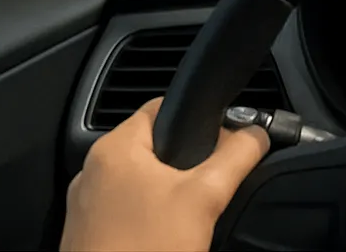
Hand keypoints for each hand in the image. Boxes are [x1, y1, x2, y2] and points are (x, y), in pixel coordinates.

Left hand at [61, 98, 269, 251]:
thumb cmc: (146, 247)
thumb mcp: (205, 196)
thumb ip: (237, 156)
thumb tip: (257, 133)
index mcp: (113, 148)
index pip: (164, 107)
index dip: (201, 117)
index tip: (225, 140)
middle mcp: (92, 170)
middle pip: (156, 146)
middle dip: (190, 161)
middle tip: (212, 183)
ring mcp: (87, 205)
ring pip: (143, 180)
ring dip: (171, 190)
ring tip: (191, 212)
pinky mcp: (89, 233)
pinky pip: (128, 208)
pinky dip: (151, 214)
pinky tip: (168, 234)